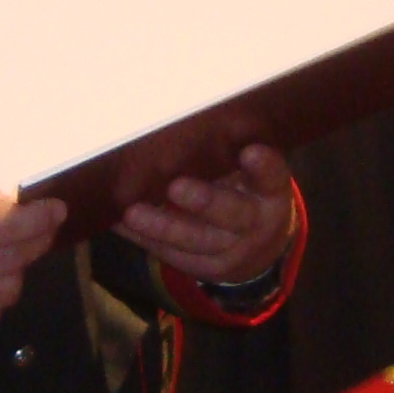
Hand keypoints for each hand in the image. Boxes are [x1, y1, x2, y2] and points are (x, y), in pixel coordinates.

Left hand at [119, 144, 294, 287]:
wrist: (261, 249)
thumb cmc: (247, 194)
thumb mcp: (252, 177)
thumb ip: (229, 156)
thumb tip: (176, 124)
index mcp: (272, 193)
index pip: (273, 178)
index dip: (264, 167)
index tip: (249, 152)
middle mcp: (257, 224)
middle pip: (232, 214)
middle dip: (204, 201)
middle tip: (175, 187)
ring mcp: (232, 251)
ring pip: (196, 240)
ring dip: (162, 226)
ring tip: (132, 213)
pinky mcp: (207, 268)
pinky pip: (173, 255)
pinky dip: (144, 238)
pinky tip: (120, 223)